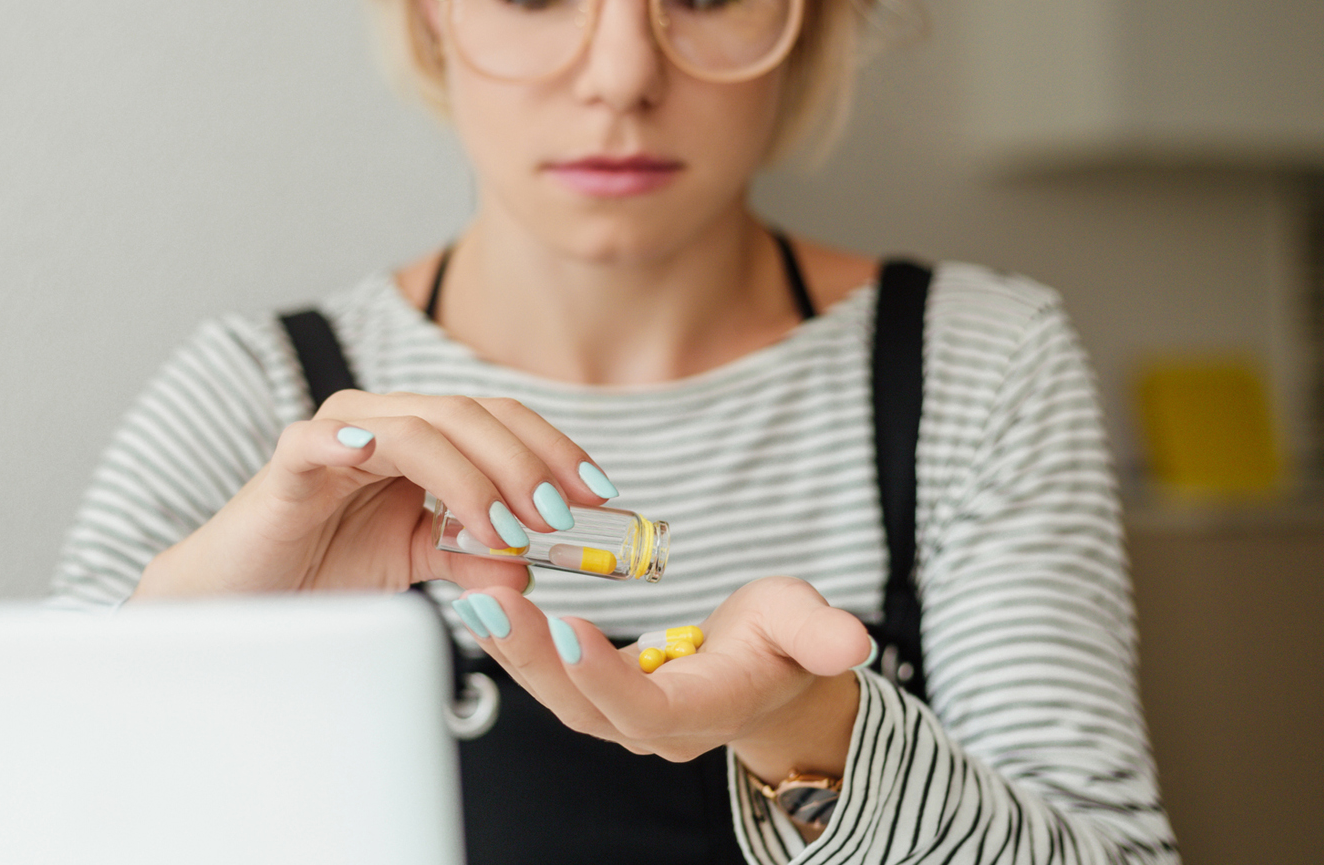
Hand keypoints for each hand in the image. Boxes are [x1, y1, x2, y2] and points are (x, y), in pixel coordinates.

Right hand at [132, 391, 619, 597]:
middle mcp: (382, 421)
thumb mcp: (418, 562)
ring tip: (507, 529)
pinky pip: (330, 438)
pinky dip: (366, 446)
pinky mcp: (292, 459)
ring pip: (421, 426)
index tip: (600, 494)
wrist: (243, 594)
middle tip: (562, 514)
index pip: (500, 421)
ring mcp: (337, 433)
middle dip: (527, 463)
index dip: (554, 449)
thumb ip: (473, 557)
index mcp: (418, 436)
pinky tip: (401, 475)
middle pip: (472, 414)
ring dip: (475, 476)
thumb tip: (529, 566)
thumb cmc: (323, 569)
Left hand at [453, 576, 872, 780]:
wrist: (770, 674)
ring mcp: (621, 716)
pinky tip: (480, 602)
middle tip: (490, 601)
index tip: (567, 626)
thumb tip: (851, 641)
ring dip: (510, 649)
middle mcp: (654, 726)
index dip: (604, 677)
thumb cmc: (785, 643)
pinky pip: (548, 675)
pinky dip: (513, 642)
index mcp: (704, 710)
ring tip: (472, 597)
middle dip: (531, 657)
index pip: (645, 709)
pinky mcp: (597, 695)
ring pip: (555, 694)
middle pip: (581, 704)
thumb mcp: (807, 624)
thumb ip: (822, 634)